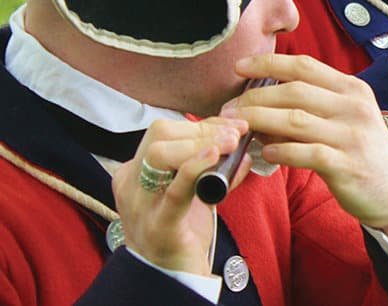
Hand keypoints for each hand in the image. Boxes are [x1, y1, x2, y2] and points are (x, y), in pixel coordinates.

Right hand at [112, 117, 248, 274]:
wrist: (171, 276)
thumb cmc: (182, 231)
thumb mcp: (195, 192)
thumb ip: (214, 170)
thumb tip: (243, 150)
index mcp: (135, 172)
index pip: (164, 132)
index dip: (202, 125)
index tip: (234, 126)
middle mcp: (131, 184)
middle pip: (159, 137)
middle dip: (201, 130)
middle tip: (235, 135)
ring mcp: (140, 205)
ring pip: (160, 155)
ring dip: (200, 143)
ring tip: (230, 144)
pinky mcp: (158, 226)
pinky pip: (173, 191)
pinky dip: (193, 168)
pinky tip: (214, 157)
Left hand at [225, 54, 387, 246]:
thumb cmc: (361, 151)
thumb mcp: (344, 119)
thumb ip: (310, 107)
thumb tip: (260, 104)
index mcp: (352, 89)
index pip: (305, 66)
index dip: (268, 63)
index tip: (239, 67)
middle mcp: (354, 107)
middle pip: (294, 92)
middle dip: (255, 98)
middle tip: (229, 109)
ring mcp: (352, 136)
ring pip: (295, 120)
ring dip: (259, 122)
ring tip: (238, 128)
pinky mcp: (346, 165)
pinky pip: (304, 153)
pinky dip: (280, 151)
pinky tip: (265, 153)